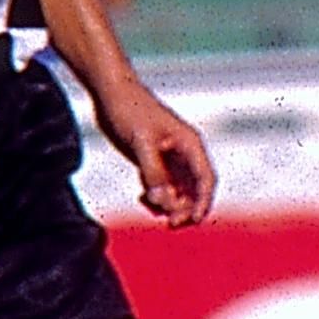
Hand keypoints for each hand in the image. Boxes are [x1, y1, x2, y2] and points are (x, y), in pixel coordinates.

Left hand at [98, 81, 217, 226]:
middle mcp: (184, 155)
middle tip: (169, 223)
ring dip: (169, 206)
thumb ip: (153, 172)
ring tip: (149, 204)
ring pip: (179, 194)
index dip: (204, 202)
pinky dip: (156, 200)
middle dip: (185, 209)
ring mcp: (170, 161)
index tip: (194, 219)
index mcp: (189, 145)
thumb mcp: (141, 141)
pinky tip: (142, 198)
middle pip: (196, 192)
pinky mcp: (155, 164)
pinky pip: (162, 190)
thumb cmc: (130, 110)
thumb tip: (162, 200)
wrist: (111, 94)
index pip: (206, 179)